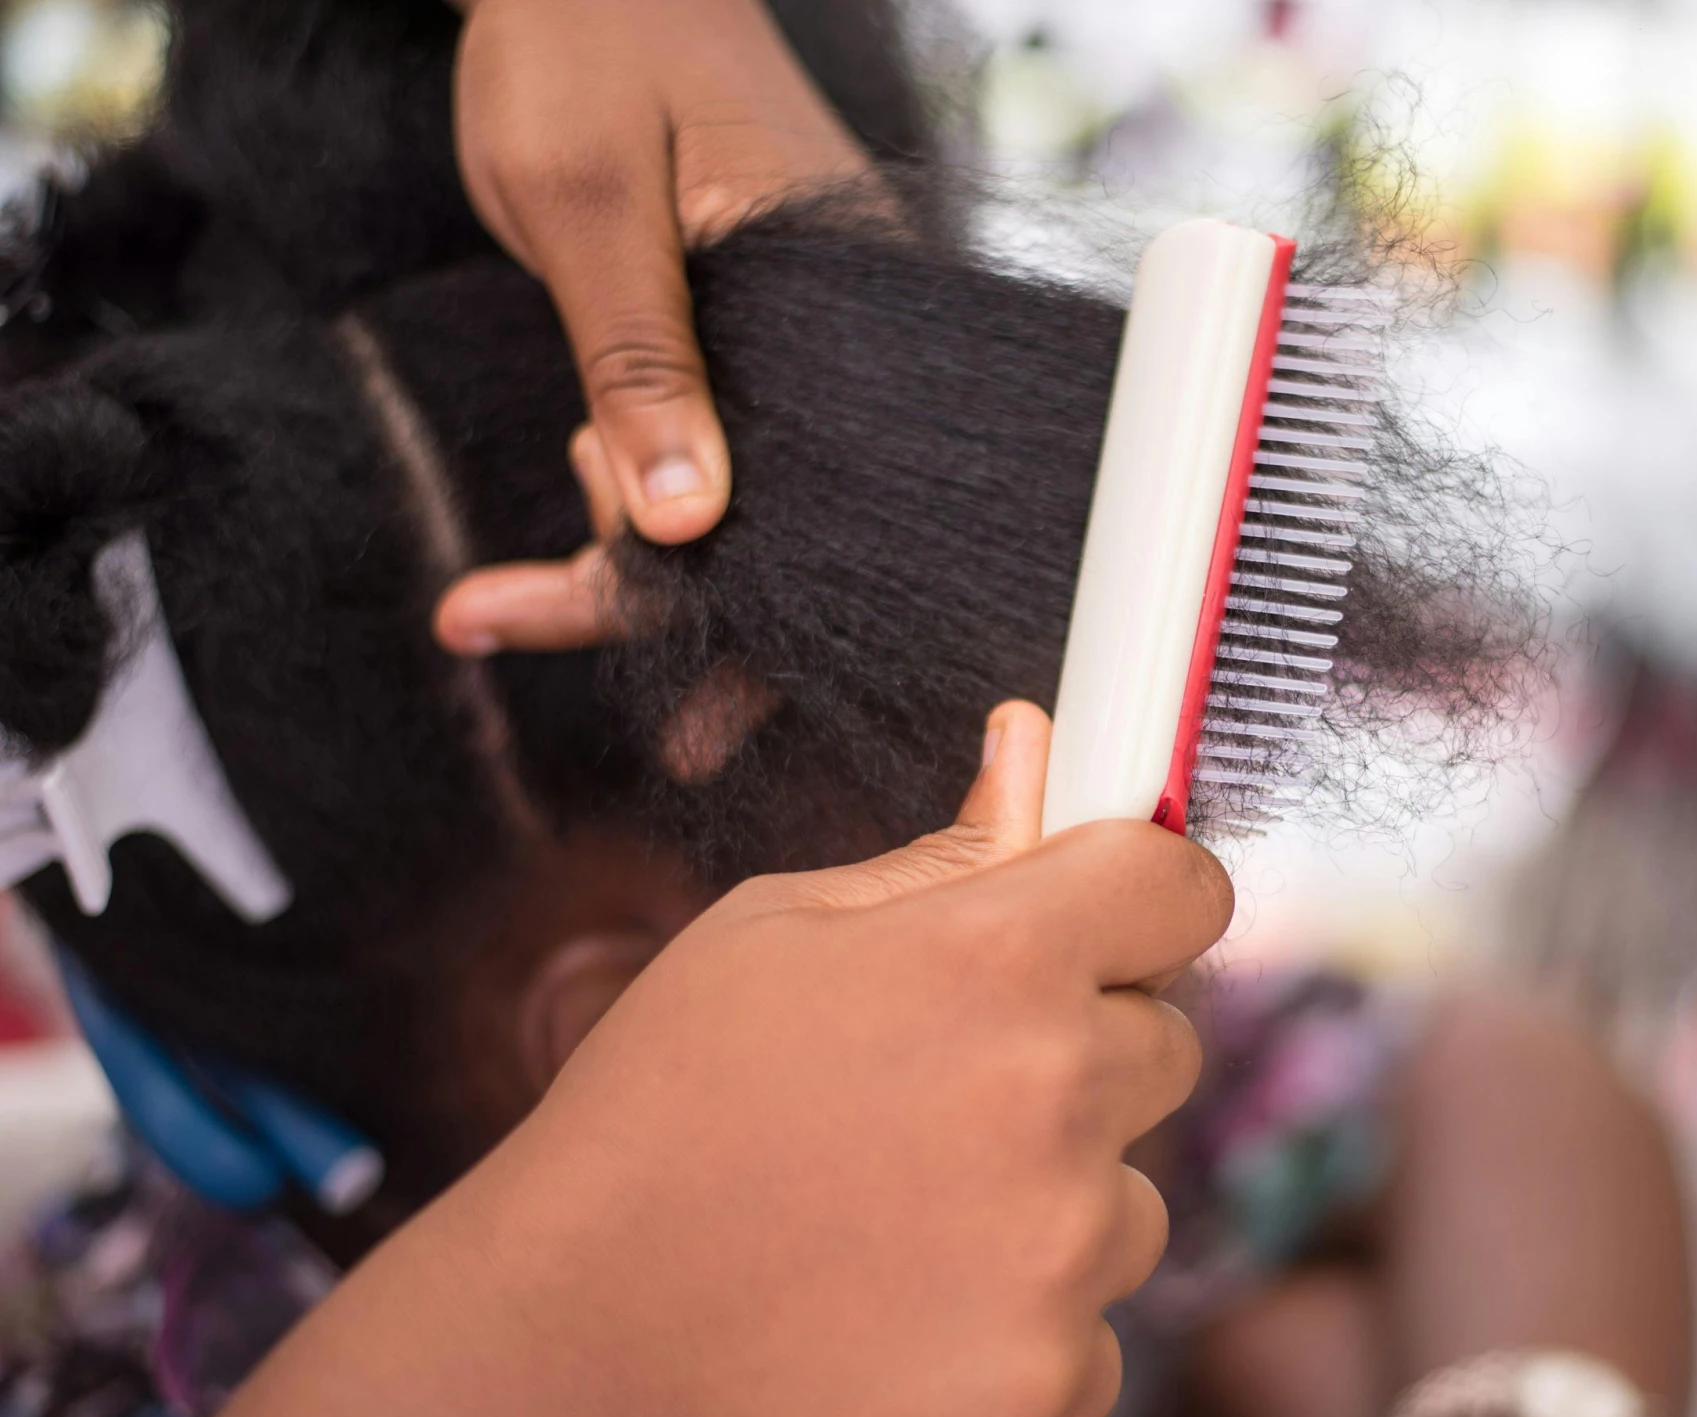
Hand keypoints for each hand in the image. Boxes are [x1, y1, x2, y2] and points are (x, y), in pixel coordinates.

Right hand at [94, 704, 1235, 1416]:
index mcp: (1000, 954)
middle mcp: (1058, 1089)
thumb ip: (943, 855)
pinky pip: (1098, 1332)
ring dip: (1055, 1204)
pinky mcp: (1053, 1376)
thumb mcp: (776, 929)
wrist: (583, 1335)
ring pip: (1134, 1197)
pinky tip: (906, 1316)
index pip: (1183, 886)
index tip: (1107, 929)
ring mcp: (1066, 1244)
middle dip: (1079, 1058)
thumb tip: (1036, 749)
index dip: (1144, 901)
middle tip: (938, 1097)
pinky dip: (1023, 1331)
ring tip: (902, 1220)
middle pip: (1166, 1042)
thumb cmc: (664, 1109)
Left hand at [434, 0, 869, 655]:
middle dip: (675, 602)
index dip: (769, 610)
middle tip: (599, 689)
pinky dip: (614, 505)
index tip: (714, 720)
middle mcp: (839, 344)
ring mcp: (792, 350)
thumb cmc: (588, 46)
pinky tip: (520, 568)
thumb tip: (682, 525)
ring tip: (503, 575)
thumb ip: (640, 362)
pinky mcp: (739, 350)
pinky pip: (692, 453)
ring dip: (620, 541)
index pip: (832, 493)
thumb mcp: (589, 206)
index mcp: (845, 304)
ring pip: (728, 498)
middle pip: (788, 518)